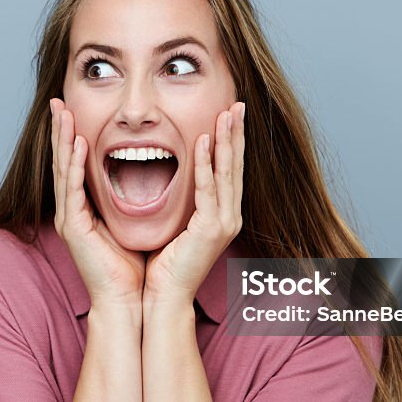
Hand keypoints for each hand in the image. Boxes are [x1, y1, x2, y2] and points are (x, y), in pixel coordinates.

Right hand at [50, 98, 146, 307]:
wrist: (127, 299)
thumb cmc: (133, 266)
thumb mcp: (131, 223)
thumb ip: (132, 199)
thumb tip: (149, 177)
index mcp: (84, 209)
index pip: (76, 164)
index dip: (72, 136)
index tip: (73, 110)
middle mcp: (71, 211)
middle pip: (63, 161)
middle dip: (60, 130)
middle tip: (58, 101)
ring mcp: (69, 218)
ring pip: (62, 170)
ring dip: (62, 139)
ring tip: (62, 112)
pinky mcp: (73, 228)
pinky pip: (72, 190)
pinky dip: (74, 165)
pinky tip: (77, 144)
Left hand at [144, 101, 244, 302]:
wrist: (164, 297)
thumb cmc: (164, 265)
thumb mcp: (177, 225)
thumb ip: (182, 203)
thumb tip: (172, 176)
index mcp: (222, 216)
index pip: (229, 171)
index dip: (231, 142)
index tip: (230, 115)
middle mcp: (229, 217)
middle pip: (235, 166)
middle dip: (236, 134)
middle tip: (237, 104)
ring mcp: (224, 224)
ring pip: (227, 173)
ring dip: (226, 140)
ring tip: (226, 113)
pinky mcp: (211, 230)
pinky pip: (208, 189)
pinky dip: (207, 164)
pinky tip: (205, 141)